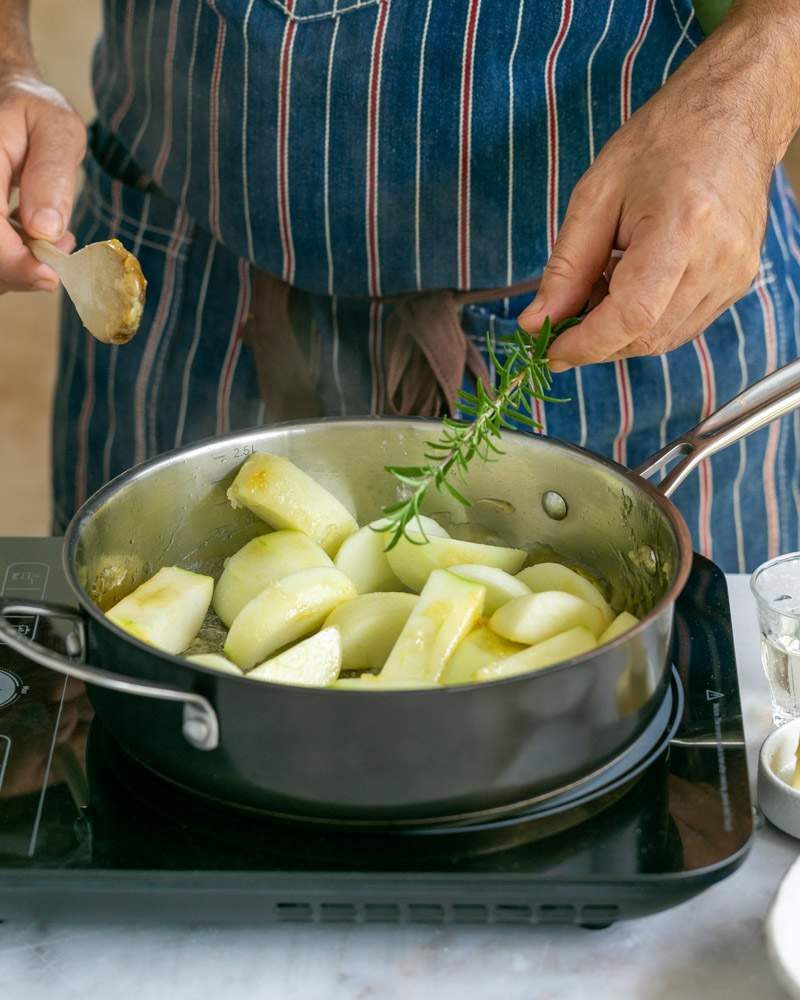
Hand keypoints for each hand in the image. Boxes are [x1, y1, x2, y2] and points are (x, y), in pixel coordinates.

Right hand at [0, 71, 84, 293]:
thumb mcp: (57, 130)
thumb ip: (51, 175)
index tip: (51, 272)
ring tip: (56, 240)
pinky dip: (17, 259)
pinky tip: (38, 238)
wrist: (16, 102)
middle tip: (62, 250)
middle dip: (23, 266)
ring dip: (22, 265)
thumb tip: (45, 229)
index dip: (15, 260)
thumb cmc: (38, 111)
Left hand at [519, 8, 799, 369]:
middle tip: (562, 322)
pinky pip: (681, 326)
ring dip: (619, 334)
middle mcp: (717, 259)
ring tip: (598, 290)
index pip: (632, 315)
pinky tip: (627, 288)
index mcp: (682, 227)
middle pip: (646, 336)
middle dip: (595, 343)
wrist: (734, 114)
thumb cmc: (665, 140)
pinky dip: (644, 323)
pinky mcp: (737, 283)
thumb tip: (537, 322)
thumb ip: (566, 268)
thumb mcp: (596, 195)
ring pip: (663, 340)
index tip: (551, 350)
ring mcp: (734, 276)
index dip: (586, 344)